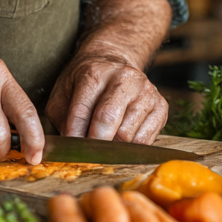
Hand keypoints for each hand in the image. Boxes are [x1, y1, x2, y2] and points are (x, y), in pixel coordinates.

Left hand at [46, 52, 168, 142]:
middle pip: (108, 121)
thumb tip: (65, 149)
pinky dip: (131, 150)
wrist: (113, 62)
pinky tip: (121, 144)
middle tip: (86, 159)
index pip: (82, 111)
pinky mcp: (160, 106)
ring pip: (128, 135)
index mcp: (95, 73)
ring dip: (112, 149)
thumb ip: (61, 118)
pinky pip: (145, 140)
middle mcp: (124, 78)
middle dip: (94, 145)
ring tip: (103, 148)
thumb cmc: (86, 82)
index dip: (74, 137)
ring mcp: (146, 91)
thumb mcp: (64, 92)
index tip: (69, 153)